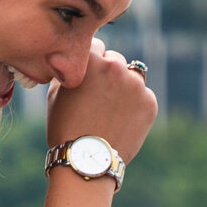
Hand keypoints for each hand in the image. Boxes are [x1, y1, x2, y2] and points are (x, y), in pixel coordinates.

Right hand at [46, 36, 156, 161]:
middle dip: (108, 73)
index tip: (88, 76)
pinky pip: (143, 96)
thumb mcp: (56, 93)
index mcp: (90, 60)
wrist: (87, 160)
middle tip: (99, 96)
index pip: (95, 45)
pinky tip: (121, 120)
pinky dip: (135, 105)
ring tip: (111, 108)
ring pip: (132, 75)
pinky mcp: (150, 102)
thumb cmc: (65, 127)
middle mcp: (116, 67)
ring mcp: (135, 85)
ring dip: (124, 85)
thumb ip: (71, 70)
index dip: (89, 61)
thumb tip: (75, 60)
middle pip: (114, 60)